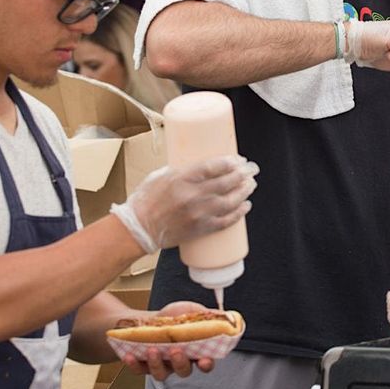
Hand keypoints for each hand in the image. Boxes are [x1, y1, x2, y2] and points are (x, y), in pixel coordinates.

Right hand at [111, 156, 257, 252]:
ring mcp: (198, 213)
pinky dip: (238, 214)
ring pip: (229, 201)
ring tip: (250, 185)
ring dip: (244, 192)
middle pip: (225, 183)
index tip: (238, 159)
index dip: (229, 162)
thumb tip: (201, 167)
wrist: (139, 228)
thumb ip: (181, 171)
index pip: (213, 167)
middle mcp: (192, 195)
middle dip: (242, 175)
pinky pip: (225, 221)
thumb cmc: (146, 200)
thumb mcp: (161, 176)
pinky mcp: (200, 229)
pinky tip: (245, 207)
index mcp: (181, 178)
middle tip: (250, 170)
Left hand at [120, 301, 216, 379]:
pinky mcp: (143, 366)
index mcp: (193, 350)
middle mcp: (178, 361)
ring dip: (157, 364)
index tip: (205, 360)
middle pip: (184, 371)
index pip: (205, 362)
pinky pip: (139, 370)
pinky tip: (130, 355)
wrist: (144, 320)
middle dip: (181, 363)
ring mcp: (161, 365)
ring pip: (162, 374)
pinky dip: (134, 364)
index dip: (206, 364)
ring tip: (153, 350)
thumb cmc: (170, 317)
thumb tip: (223, 316)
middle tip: (176, 351)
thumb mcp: (189, 310)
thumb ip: (205, 314)